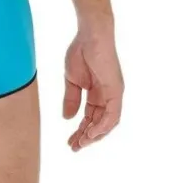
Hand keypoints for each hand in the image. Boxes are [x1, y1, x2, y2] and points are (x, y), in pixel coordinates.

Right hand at [63, 18, 123, 151]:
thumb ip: (71, 100)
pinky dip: (102, 126)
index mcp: (98, 93)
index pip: (91, 118)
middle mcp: (109, 96)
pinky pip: (112, 114)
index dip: (81, 131)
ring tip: (81, 144)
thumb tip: (67, 118)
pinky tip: (90, 134)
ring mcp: (114, 93)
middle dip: (86, 137)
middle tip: (73, 148)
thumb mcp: (72, 81)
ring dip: (94, 136)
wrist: (90, 34)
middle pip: (100, 123)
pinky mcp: (116, 90)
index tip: (70, 142)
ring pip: (108, 123)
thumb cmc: (81, 51)